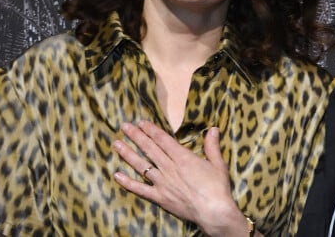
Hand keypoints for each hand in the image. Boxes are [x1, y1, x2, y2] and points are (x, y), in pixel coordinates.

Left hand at [113, 121, 251, 235]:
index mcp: (182, 157)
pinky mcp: (160, 198)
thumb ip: (212, 145)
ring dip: (128, 154)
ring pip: (142, 165)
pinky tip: (117, 175)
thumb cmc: (217, 187)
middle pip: (149, 149)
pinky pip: (140, 189)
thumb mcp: (217, 163)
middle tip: (124, 126)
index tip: (140, 122)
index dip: (151, 130)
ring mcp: (162, 183)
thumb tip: (213, 128)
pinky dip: (128, 182)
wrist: (213, 212)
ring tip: (116, 144)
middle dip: (136, 136)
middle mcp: (169, 168)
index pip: (162, 139)